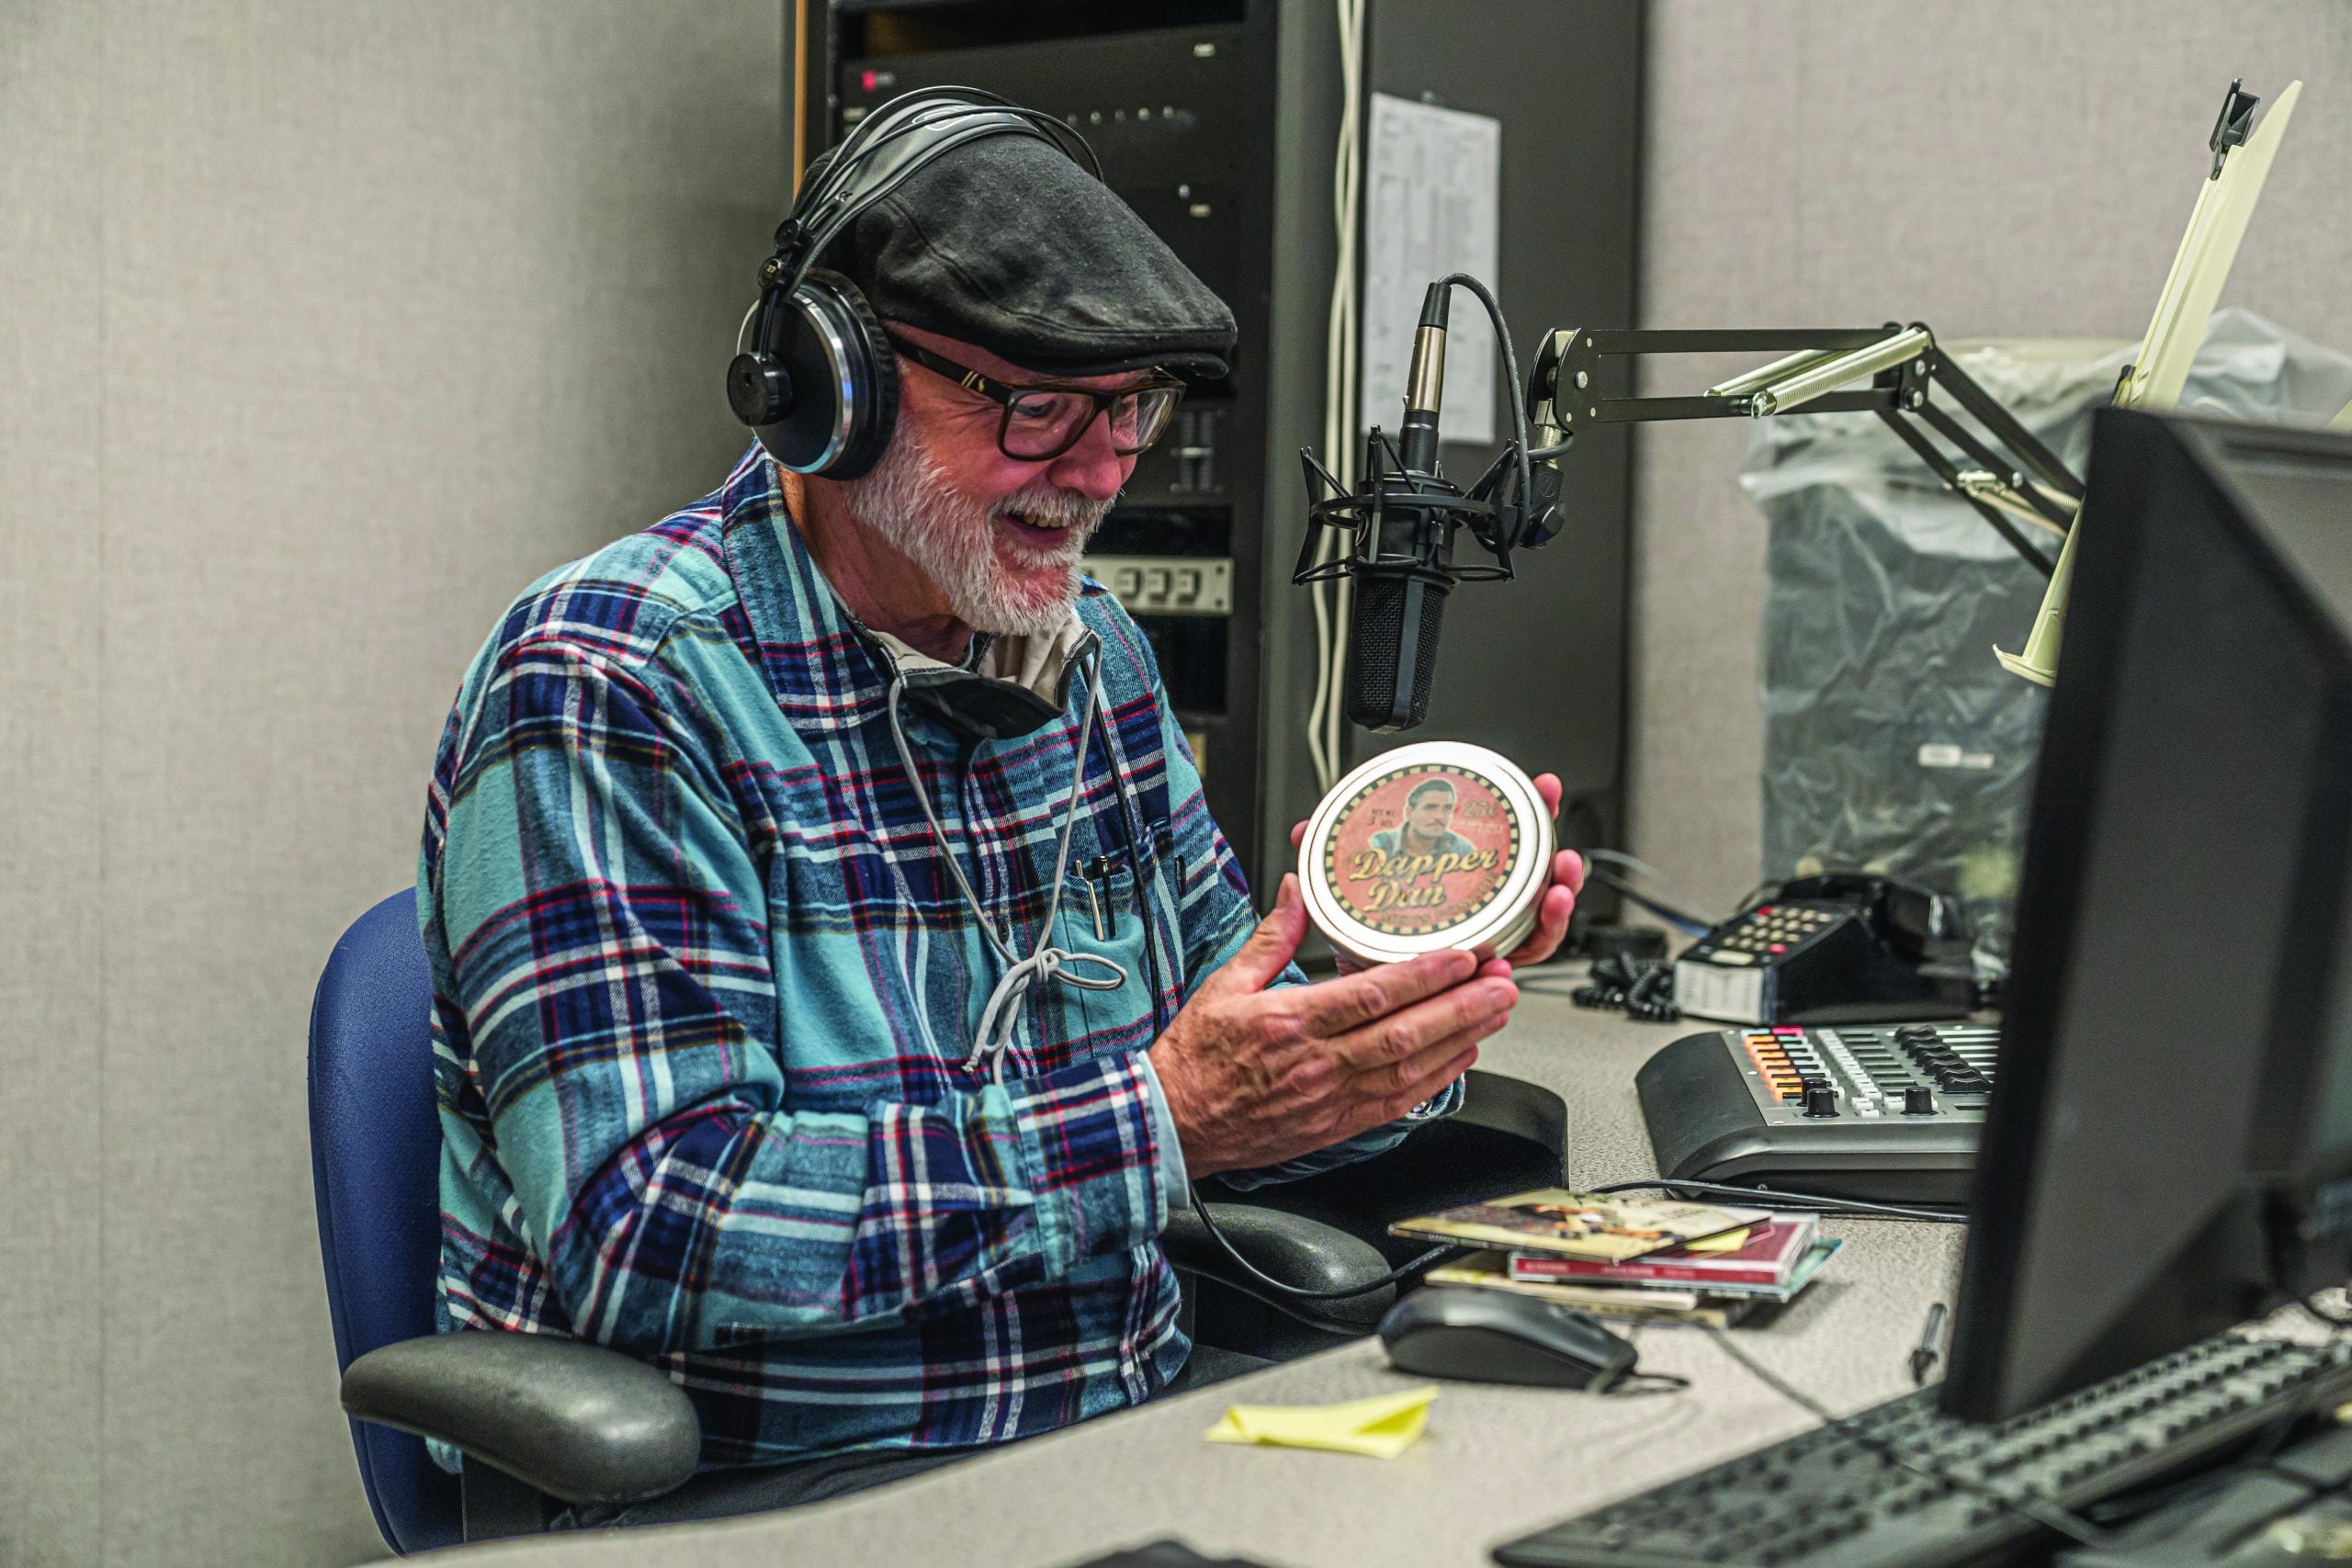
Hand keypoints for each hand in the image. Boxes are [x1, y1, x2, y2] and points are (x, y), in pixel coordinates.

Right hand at [1147, 874, 1516, 1176]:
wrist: (1175, 1124)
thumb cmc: (1196, 1058)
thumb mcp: (1225, 984)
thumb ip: (1272, 936)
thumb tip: (1299, 891)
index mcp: (1290, 1022)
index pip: (1372, 995)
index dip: (1426, 976)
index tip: (1463, 956)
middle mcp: (1317, 1064)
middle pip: (1406, 1033)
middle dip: (1463, 1006)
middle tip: (1503, 983)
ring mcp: (1331, 1099)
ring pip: (1412, 1069)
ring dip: (1462, 1039)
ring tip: (1497, 1013)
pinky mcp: (1337, 1125)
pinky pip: (1398, 1102)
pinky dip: (1437, 1079)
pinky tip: (1463, 1057)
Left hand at [1288, 771, 1587, 966]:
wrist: (1350, 1013)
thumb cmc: (1354, 950)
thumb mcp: (1341, 899)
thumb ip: (1329, 864)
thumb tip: (1304, 830)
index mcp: (1455, 888)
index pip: (1502, 844)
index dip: (1528, 815)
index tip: (1543, 789)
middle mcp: (1481, 917)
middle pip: (1532, 885)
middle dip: (1557, 863)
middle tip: (1563, 852)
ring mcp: (1488, 952)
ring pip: (1535, 931)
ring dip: (1554, 911)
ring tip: (1557, 894)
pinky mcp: (1480, 989)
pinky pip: (1510, 976)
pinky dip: (1524, 960)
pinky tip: (1516, 963)